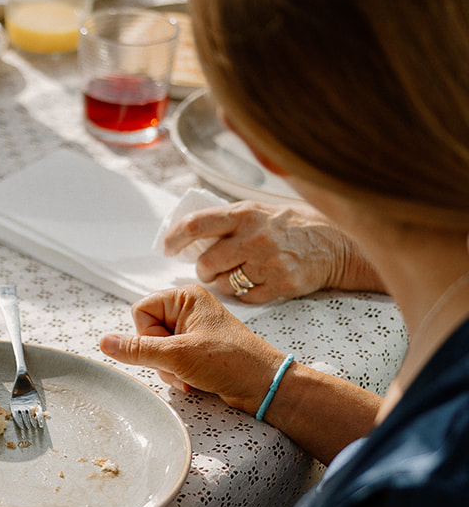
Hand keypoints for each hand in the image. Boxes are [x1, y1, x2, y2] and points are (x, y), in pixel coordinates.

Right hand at [99, 285, 283, 410]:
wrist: (264, 386)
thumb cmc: (232, 362)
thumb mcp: (178, 355)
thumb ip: (137, 349)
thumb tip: (104, 342)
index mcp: (185, 298)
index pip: (139, 311)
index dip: (147, 335)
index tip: (168, 348)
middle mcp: (187, 310)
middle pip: (145, 332)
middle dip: (158, 357)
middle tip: (180, 365)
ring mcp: (191, 330)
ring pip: (155, 350)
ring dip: (167, 369)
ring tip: (189, 376)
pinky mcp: (195, 348)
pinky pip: (168, 360)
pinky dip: (176, 374)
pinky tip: (192, 381)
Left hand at [163, 201, 380, 300]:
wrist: (338, 243)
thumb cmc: (293, 225)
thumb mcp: (259, 210)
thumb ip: (228, 220)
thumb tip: (188, 232)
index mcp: (244, 213)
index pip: (195, 225)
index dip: (174, 239)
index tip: (167, 248)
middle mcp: (254, 237)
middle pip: (206, 262)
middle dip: (203, 269)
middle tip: (210, 268)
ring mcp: (268, 262)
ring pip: (224, 283)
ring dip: (223, 283)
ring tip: (236, 274)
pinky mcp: (281, 284)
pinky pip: (246, 296)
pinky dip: (244, 293)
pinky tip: (255, 282)